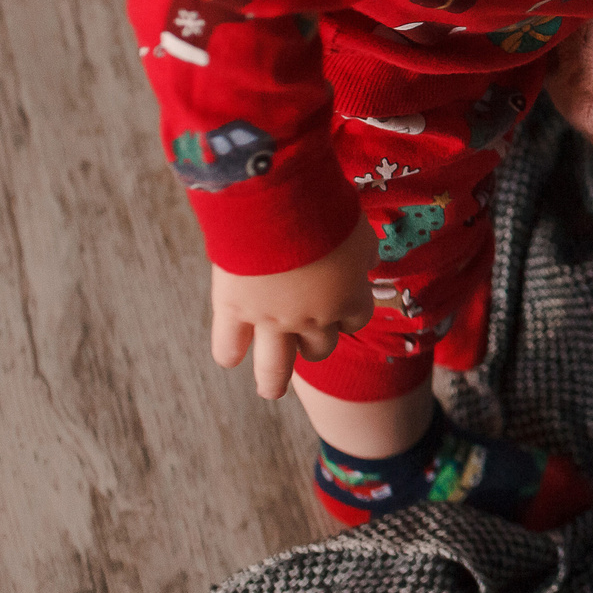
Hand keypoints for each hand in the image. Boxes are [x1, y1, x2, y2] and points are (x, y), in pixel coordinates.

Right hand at [209, 222, 377, 398]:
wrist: (280, 203)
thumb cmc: (327, 210)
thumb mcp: (360, 232)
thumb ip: (361, 255)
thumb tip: (362, 264)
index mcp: (348, 298)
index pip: (356, 320)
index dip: (348, 311)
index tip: (341, 301)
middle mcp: (313, 319)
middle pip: (320, 347)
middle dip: (317, 342)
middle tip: (310, 341)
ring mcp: (271, 320)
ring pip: (275, 368)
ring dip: (274, 380)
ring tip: (271, 389)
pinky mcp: (235, 310)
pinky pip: (229, 346)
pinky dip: (230, 352)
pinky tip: (231, 355)